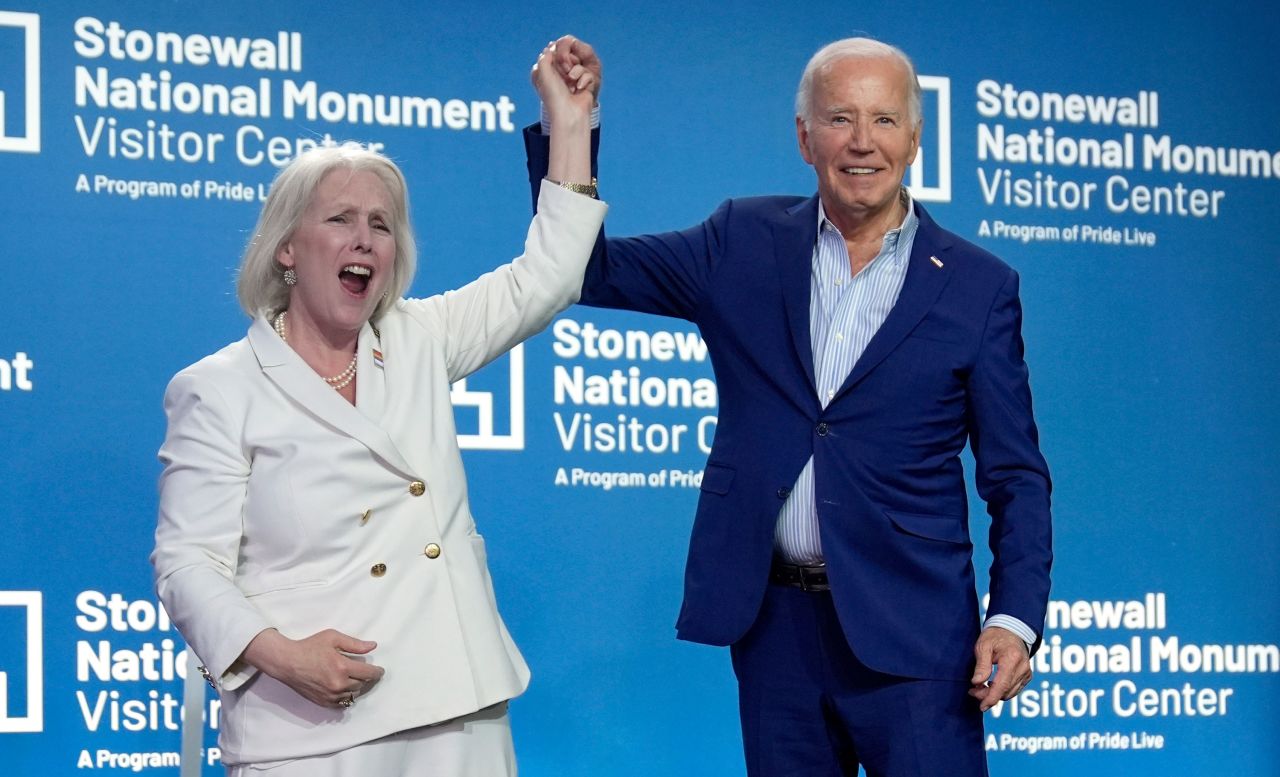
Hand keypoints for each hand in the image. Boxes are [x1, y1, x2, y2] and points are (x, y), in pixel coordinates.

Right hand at [242, 628, 384, 708]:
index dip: (377, 672)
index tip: (380, 670)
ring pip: (352, 695)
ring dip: (356, 687)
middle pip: (362, 684)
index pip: (369, 673)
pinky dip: (345, 697)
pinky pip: (341, 704)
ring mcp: (330, 695)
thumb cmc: (310, 646)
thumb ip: (354, 644)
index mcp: (343, 667)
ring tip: (354, 679)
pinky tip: (344, 689)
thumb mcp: (333, 638)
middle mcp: (338, 684)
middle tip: (365, 672)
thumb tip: (373, 646)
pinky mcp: (322, 702)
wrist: (287, 662)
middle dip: (366, 678)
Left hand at [531, 35, 600, 122]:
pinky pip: (588, 72)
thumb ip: (545, 55)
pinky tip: (578, 89)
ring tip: (572, 85)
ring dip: (576, 72)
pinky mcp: (583, 84)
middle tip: (566, 73)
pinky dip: (584, 80)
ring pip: (579, 63)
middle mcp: (558, 75)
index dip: (558, 54)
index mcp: (545, 72)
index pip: (553, 52)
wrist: (569, 113)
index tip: (557, 63)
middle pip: (568, 56)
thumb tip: (553, 48)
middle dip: (568, 62)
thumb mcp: (542, 71)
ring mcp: (571, 79)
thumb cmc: (554, 94)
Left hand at [968, 626, 1031, 711]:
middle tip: (972, 691)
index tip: (981, 706)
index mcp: (1012, 659)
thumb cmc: (995, 636)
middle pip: (1004, 691)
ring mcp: (1027, 673)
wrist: (1012, 630)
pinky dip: (1001, 691)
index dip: (991, 698)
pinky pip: (1013, 690)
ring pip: (1009, 694)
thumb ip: (981, 665)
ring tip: (979, 688)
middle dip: (987, 695)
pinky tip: (990, 686)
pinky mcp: (1027, 676)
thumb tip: (977, 683)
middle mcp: (1023, 668)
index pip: (1002, 685)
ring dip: (994, 695)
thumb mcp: (983, 645)